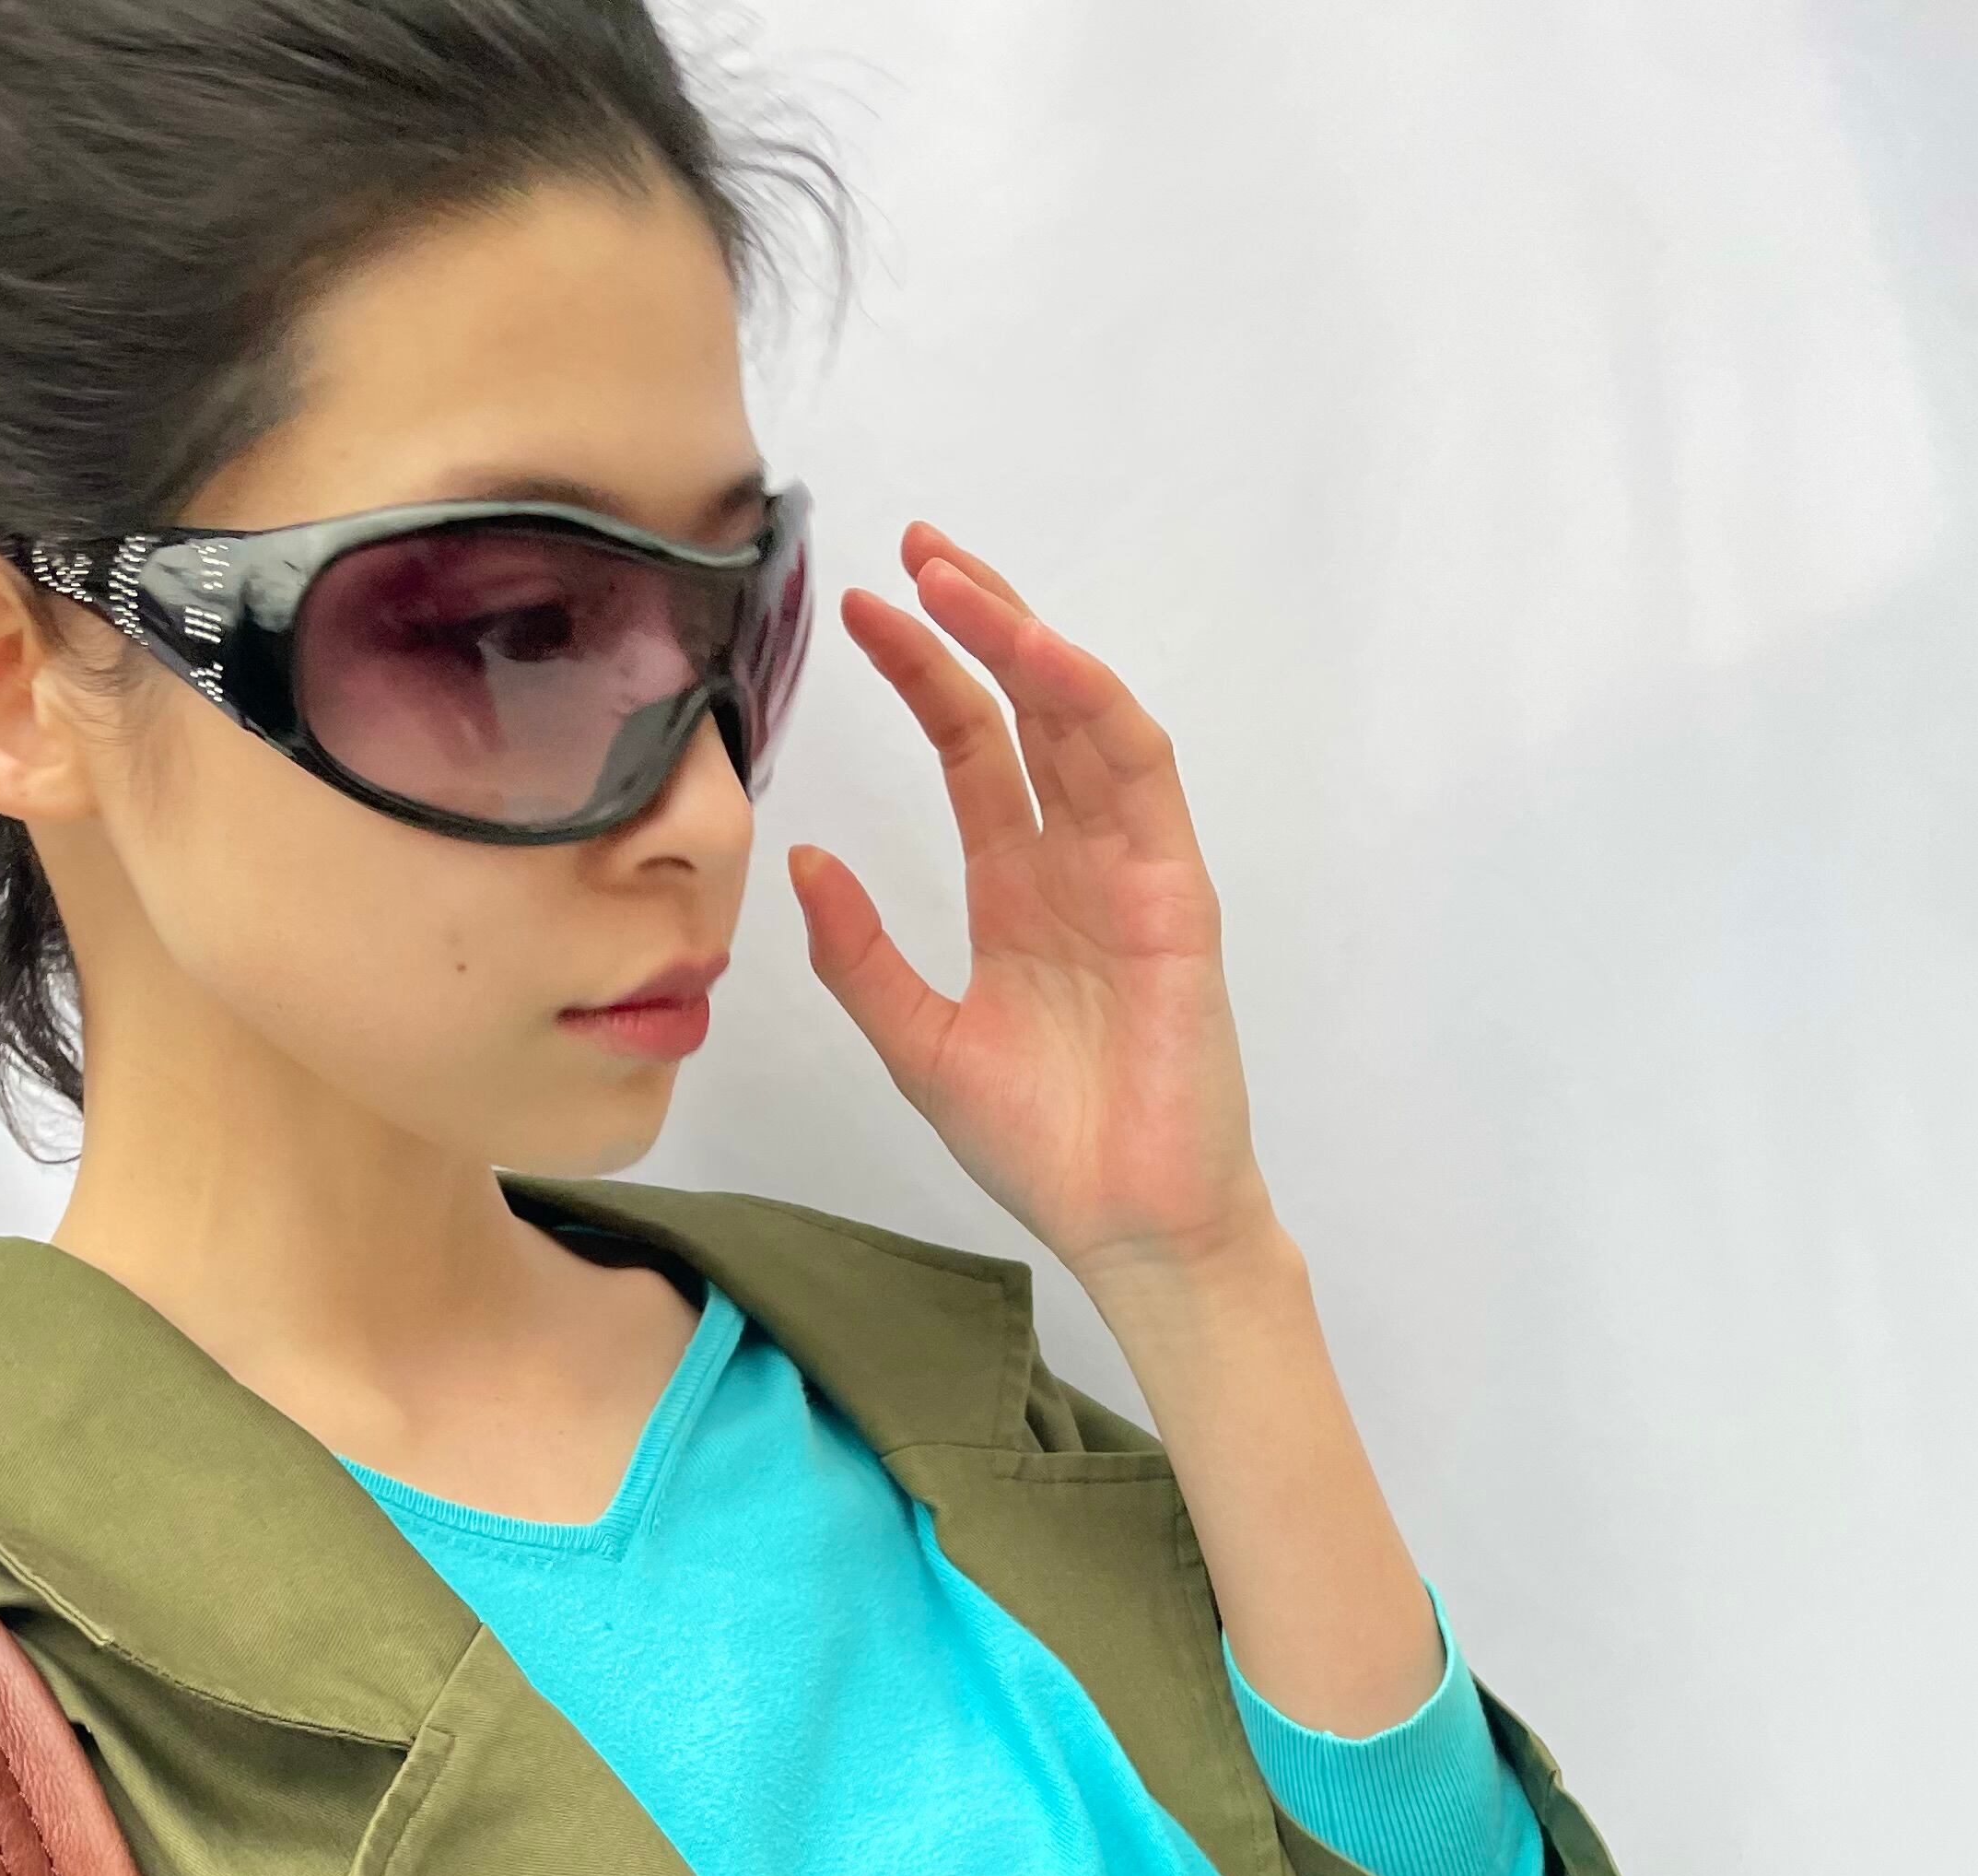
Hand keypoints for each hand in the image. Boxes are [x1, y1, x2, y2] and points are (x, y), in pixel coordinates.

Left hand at [789, 523, 1273, 1295]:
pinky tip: (1044, 659)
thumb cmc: (1041, 1148)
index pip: (972, 750)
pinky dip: (1096, 711)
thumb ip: (861, 957)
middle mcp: (1075, 865)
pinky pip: (1140, 780)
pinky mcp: (1175, 899)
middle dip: (976, 623)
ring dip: (1026, 642)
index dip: (923, 677)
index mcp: (1016, 892)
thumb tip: (802, 862)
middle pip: (1027, 711)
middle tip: (914, 548)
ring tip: (959, 580)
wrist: (1125, 1225)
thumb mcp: (919, 1044)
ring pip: (1083, 723)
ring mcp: (1131, 873)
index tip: (859, 613)